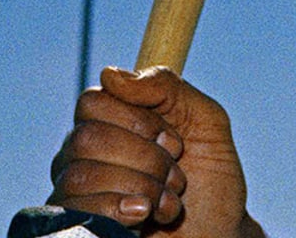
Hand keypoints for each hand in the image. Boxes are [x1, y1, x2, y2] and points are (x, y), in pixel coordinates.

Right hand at [49, 66, 263, 237]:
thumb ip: (167, 88)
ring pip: (83, 174)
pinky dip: (124, 211)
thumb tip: (111, 74)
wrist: (220, 233)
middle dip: (148, 157)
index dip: (139, 119)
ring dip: (143, 186)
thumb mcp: (206, 121)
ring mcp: (76, 191)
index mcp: (110, 123)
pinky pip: (79, 209)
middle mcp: (83, 154)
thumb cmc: (211, 179)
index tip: (175, 141)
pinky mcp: (78, 224)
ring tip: (168, 200)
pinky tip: (147, 217)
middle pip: (88, 137)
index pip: (93, 100)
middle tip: (176, 174)